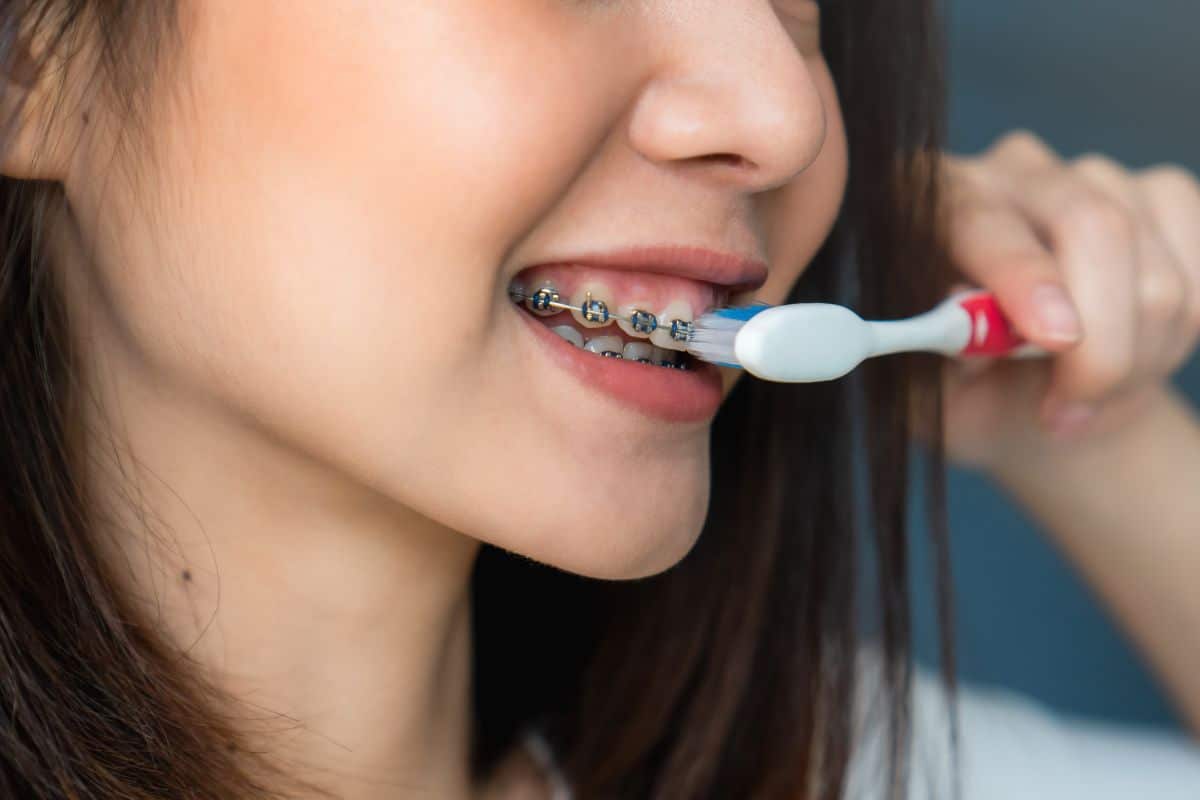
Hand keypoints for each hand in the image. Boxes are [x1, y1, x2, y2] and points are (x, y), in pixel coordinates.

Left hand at [937, 131, 1199, 471]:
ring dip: (1136, 357)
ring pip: (1153, 264)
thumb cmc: (961, 394)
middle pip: (1091, 223)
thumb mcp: (929, 399)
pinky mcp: (1162, 193)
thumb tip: (972, 341)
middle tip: (1070, 408)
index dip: (1022, 273)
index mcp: (928, 204)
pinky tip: (1133, 358)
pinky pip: (1199, 265)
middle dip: (1099, 338)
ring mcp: (1090, 175)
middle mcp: (1008, 172)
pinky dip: (1179, 334)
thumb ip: (935, 367)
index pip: (980, 218)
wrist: (1026, 402)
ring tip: (1084, 398)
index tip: (1056, 337)